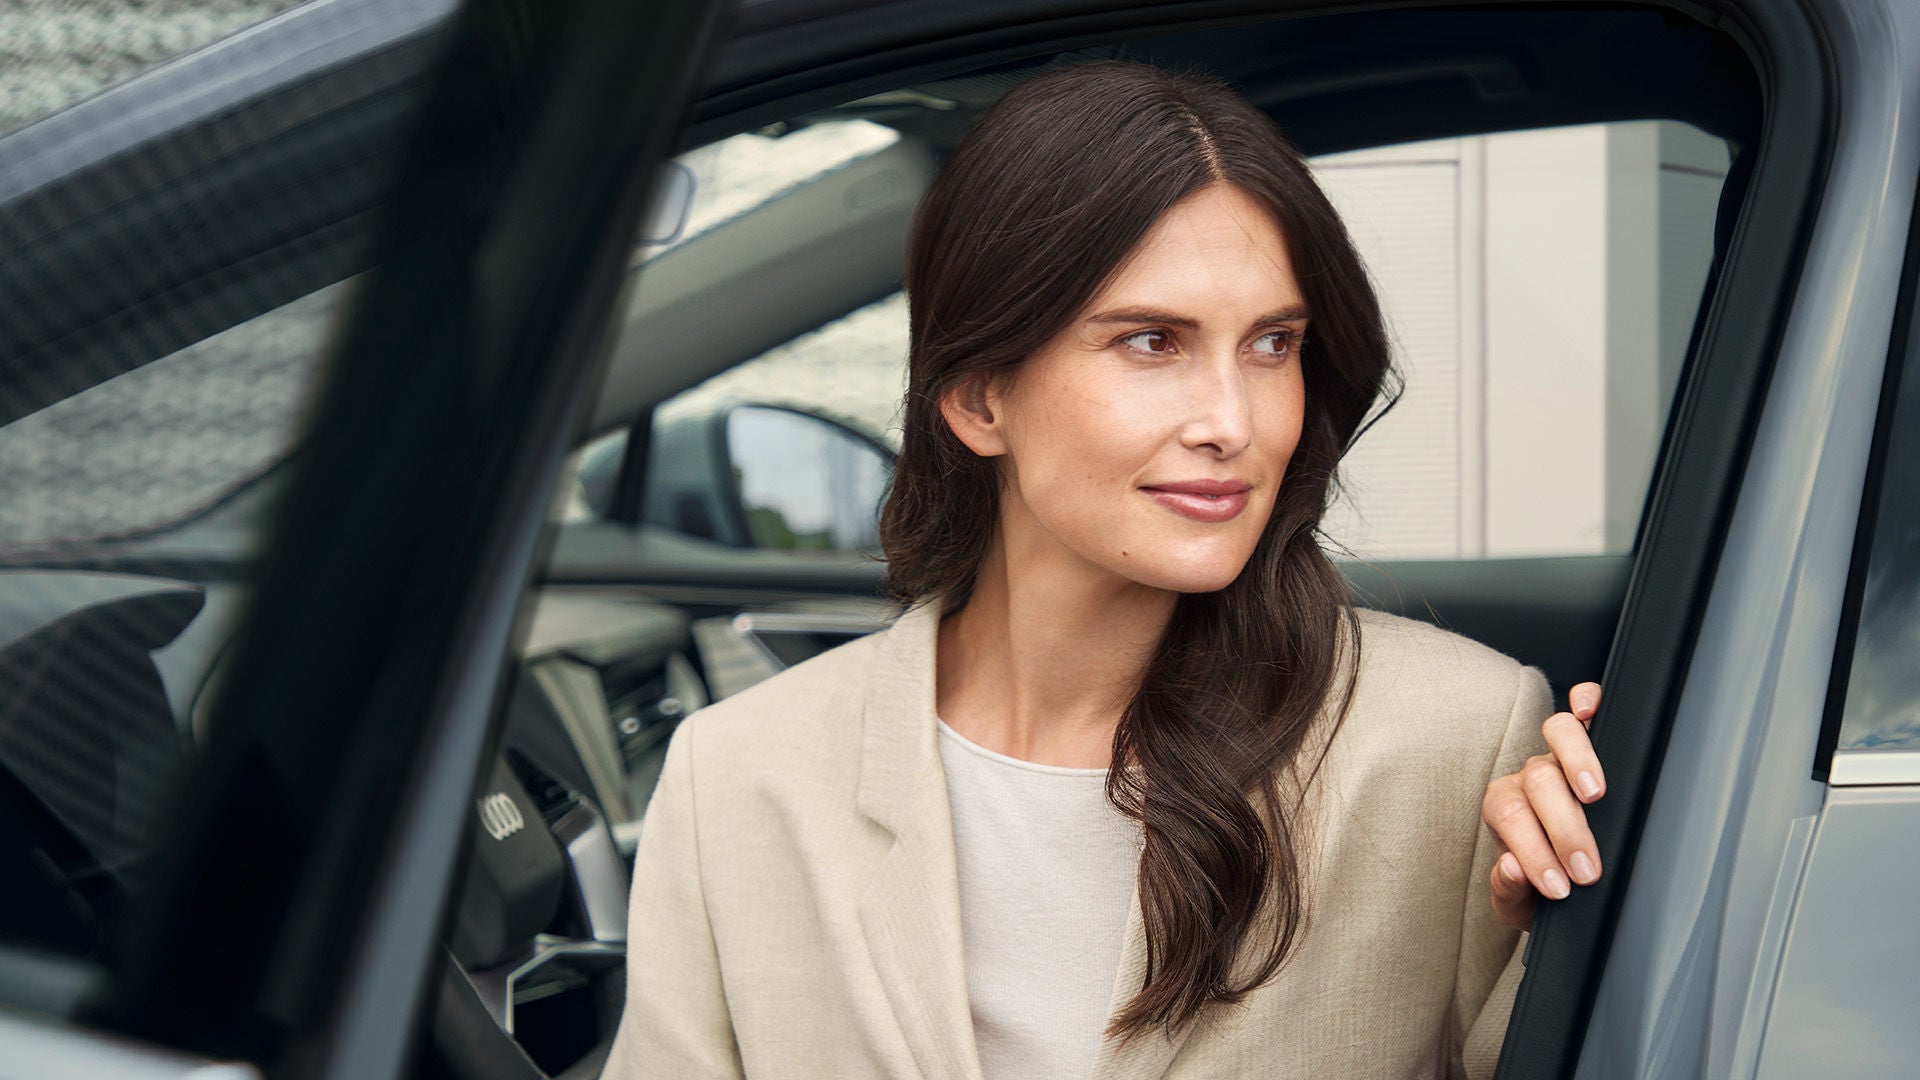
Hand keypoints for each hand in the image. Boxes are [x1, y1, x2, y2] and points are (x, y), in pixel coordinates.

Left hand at [1483, 682, 1604, 930]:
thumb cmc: (1539, 888)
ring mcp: (1559, 757)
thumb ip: (1508, 889)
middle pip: (1538, 779)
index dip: (1534, 851)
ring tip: (1594, 795)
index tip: (1558, 888)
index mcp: (1504, 808)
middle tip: (1586, 870)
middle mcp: (1528, 777)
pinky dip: (1585, 702)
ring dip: (1576, 761)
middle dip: (1564, 828)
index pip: (1509, 815)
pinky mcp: (1590, 745)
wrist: (1562, 883)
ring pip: (1559, 734)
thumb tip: (1512, 868)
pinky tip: (1591, 711)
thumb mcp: (1517, 903)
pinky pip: (1583, 711)